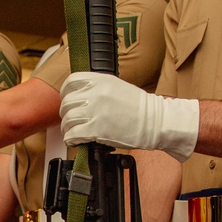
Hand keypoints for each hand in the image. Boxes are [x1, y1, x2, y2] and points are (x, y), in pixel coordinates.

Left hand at [59, 72, 199, 160]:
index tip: (68, 100)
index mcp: (100, 80)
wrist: (156, 122)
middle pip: (67, 103)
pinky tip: (77, 140)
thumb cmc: (140, 107)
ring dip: (68, 128)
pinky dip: (71, 139)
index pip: (70, 82)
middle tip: (73, 120)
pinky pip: (73, 135)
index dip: (66, 93)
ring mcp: (95, 111)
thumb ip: (97, 88)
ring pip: (68, 120)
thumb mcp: (117, 86)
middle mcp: (95, 93)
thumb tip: (80, 96)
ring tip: (75, 132)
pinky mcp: (96, 130)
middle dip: (67, 113)